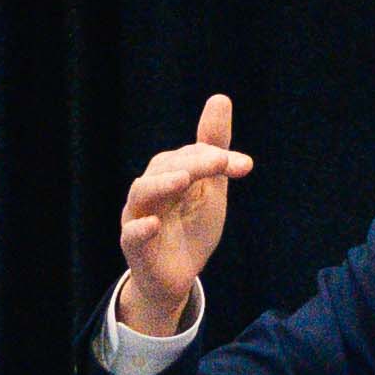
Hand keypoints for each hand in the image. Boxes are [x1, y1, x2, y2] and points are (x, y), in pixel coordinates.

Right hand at [115, 93, 251, 337]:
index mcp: (169, 174)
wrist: (179, 275)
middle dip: (194, 163)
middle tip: (221, 161)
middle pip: (166, 167)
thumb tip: (220, 99)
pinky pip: (131, 234)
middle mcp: (150, 191)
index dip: (214, 157)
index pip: (189, 156)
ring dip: (162, 184)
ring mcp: (139, 217)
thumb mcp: (210, 189)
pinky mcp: (134, 246)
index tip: (244, 165)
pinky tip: (152, 224)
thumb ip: (215, 151)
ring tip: (183, 179)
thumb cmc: (191, 227)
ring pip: (142, 193)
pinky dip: (139, 228)